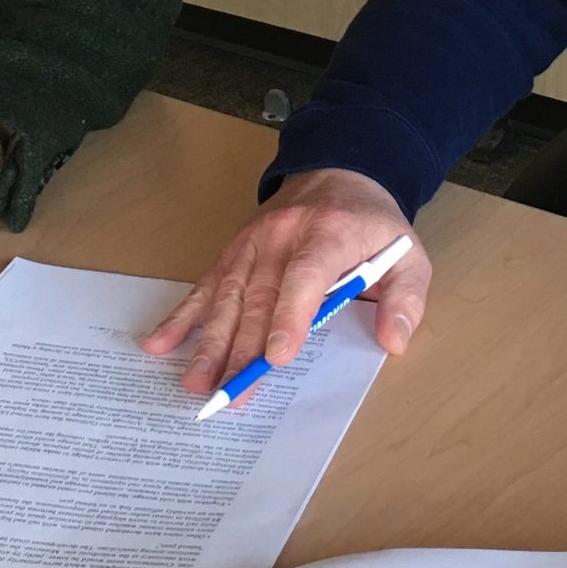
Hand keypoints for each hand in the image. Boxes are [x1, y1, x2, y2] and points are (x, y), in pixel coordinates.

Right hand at [139, 168, 428, 397]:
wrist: (337, 173)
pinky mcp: (233, 253)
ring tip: (196, 382)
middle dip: (243, 349)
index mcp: (329, 234)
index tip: (276, 356)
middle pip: (259, 297)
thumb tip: (394, 340)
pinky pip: (206, 286)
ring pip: (227, 297)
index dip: (290, 315)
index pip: (306, 275)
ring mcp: (252, 244)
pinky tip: (159, 343)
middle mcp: (283, 237)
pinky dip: (181, 316)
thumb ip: (405, 298)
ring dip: (209, 342)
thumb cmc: (372, 227)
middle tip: (232, 394)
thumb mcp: (407, 255)